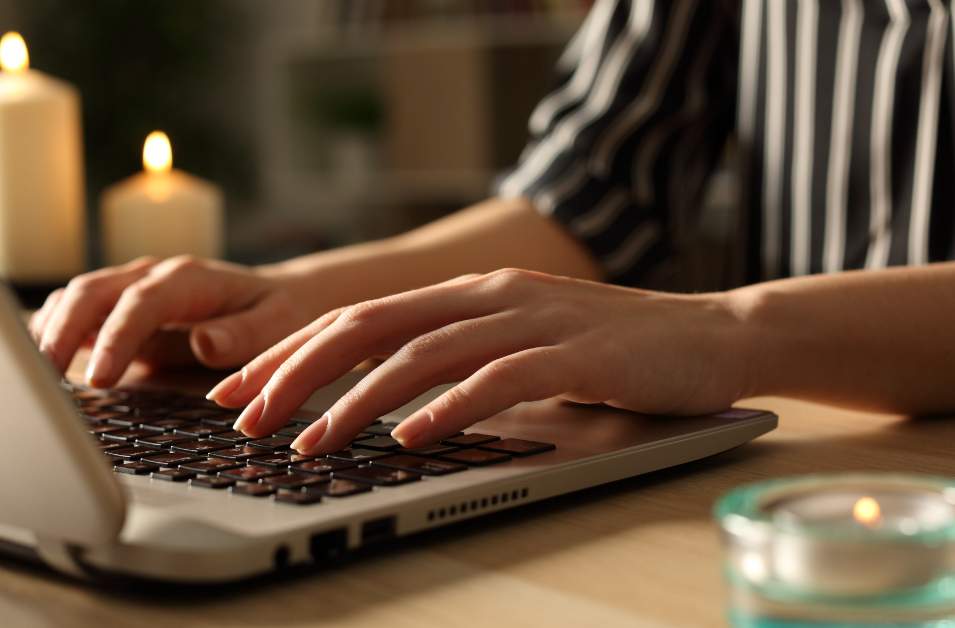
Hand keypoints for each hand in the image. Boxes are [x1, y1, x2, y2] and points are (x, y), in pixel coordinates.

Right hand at [28, 256, 314, 387]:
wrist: (275, 297)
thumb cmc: (277, 313)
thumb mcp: (277, 323)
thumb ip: (242, 334)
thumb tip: (205, 342)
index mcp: (189, 278)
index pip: (141, 303)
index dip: (115, 338)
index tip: (99, 379)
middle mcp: (151, 275)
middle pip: (91, 292)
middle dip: (61, 334)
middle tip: (43, 383)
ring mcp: (129, 288)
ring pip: (74, 299)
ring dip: (47, 334)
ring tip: (30, 379)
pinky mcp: (117, 308)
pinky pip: (73, 312)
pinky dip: (50, 333)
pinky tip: (35, 364)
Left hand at [206, 269, 753, 454]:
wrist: (714, 335)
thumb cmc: (612, 351)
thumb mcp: (521, 343)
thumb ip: (460, 357)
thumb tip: (388, 398)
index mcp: (470, 292)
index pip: (361, 315)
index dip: (292, 349)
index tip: (240, 387)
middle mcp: (491, 296)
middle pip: (371, 324)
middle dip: (298, 371)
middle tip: (247, 416)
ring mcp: (533, 320)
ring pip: (423, 352)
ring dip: (357, 400)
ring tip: (310, 441)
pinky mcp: (576, 354)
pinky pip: (499, 379)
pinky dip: (448, 407)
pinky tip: (410, 436)